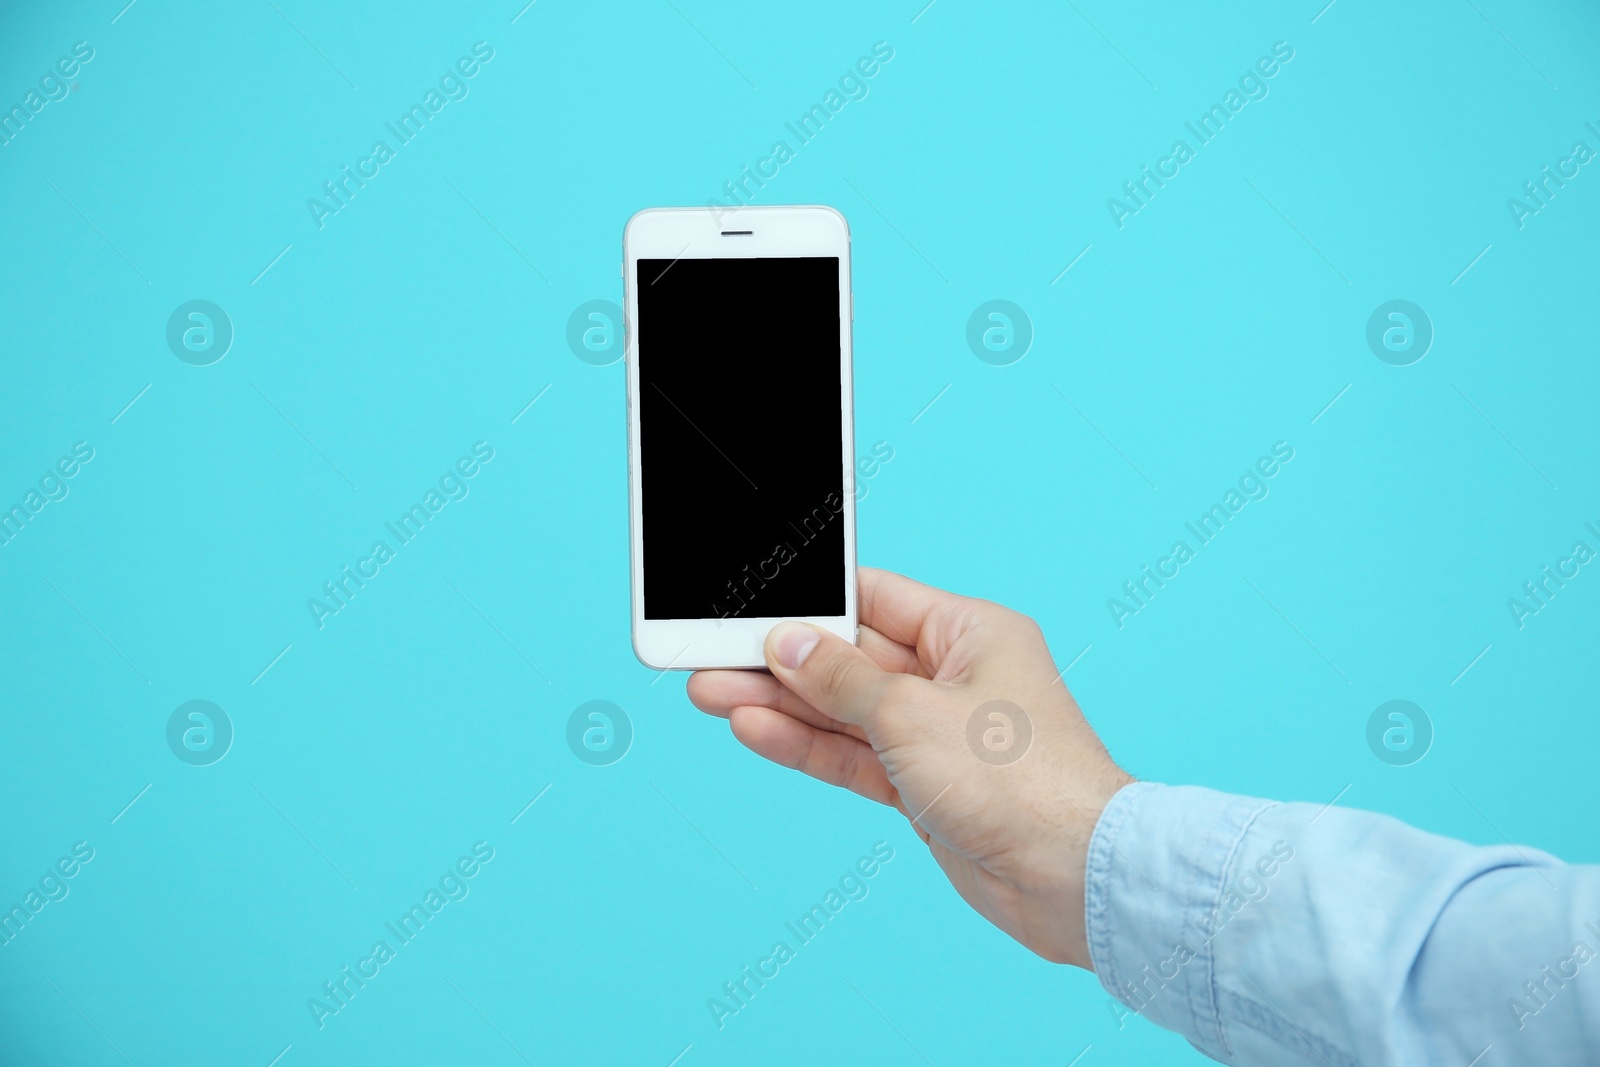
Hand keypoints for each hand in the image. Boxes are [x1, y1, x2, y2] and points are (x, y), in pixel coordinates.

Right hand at [687, 568, 1133, 968]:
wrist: (1074, 879)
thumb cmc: (1022, 781)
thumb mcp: (913, 714)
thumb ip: (841, 679)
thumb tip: (789, 642)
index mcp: (971, 632)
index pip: (874, 599)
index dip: (810, 601)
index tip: (752, 602)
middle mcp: (955, 676)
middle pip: (850, 657)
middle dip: (781, 660)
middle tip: (710, 655)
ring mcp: (938, 734)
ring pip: (844, 710)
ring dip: (780, 705)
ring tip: (710, 693)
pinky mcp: (926, 787)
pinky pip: (854, 756)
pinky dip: (807, 745)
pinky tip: (754, 729)